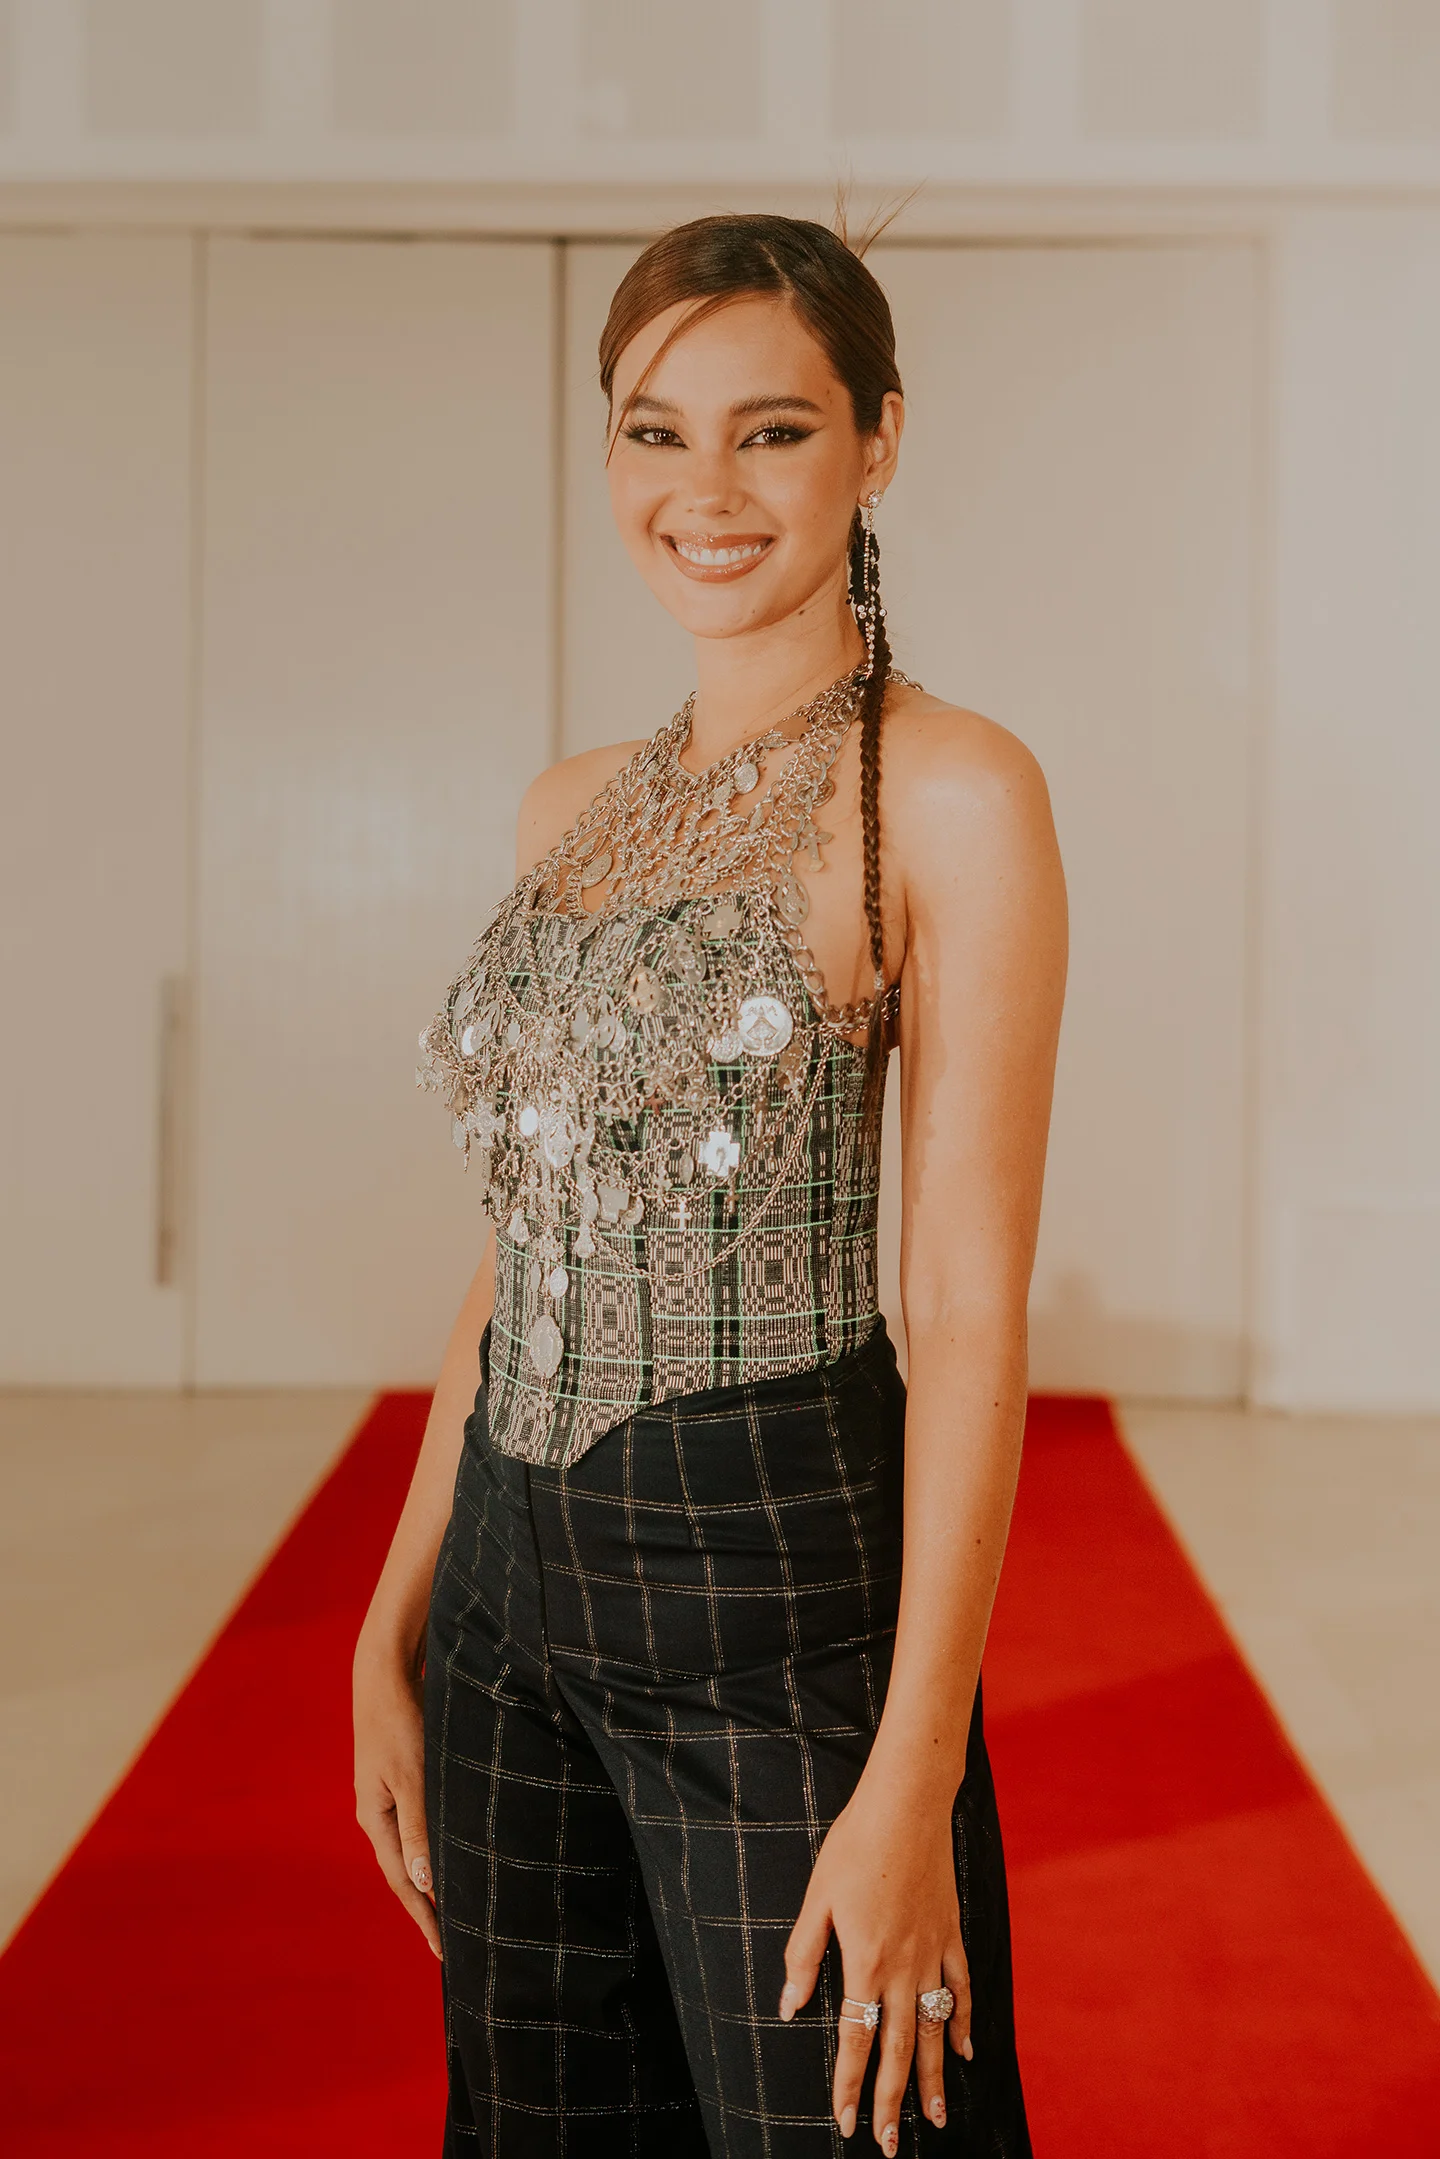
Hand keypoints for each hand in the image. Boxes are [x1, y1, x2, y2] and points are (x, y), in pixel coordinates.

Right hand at [352, 1635, 439, 1957]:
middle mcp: (378, 1811)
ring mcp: (389, 1792)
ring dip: (435, 1875)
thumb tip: (425, 1884)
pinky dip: (437, 1843)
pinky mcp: (404, 1772)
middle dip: (428, 1906)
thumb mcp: (412, 1777)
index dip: (423, 1917)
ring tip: (459, 1904)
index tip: (444, 1954)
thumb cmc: (400, 1721)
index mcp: (374, 1818)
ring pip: (415, 1845)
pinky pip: (422, 1820)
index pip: (401, 1882)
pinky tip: (457, 1849)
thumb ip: (418, 1829)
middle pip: (405, 1870)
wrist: (386, 1670)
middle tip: (455, 1941)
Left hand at [778, 1777, 971, 2149]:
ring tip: (935, 2119)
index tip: (847, 2122)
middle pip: (898, 2047)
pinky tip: (965, 2053)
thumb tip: (789, 2005)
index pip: (856, 2038)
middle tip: (888, 2143)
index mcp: (865, 1959)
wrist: (907, 1804)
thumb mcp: (817, 1897)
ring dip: (933, 2077)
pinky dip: (964, 2023)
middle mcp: (903, 1965)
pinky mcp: (952, 1932)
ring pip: (934, 2029)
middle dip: (893, 2100)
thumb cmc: (855, 1845)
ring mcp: (933, 1951)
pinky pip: (962, 1987)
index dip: (850, 2085)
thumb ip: (804, 1954)